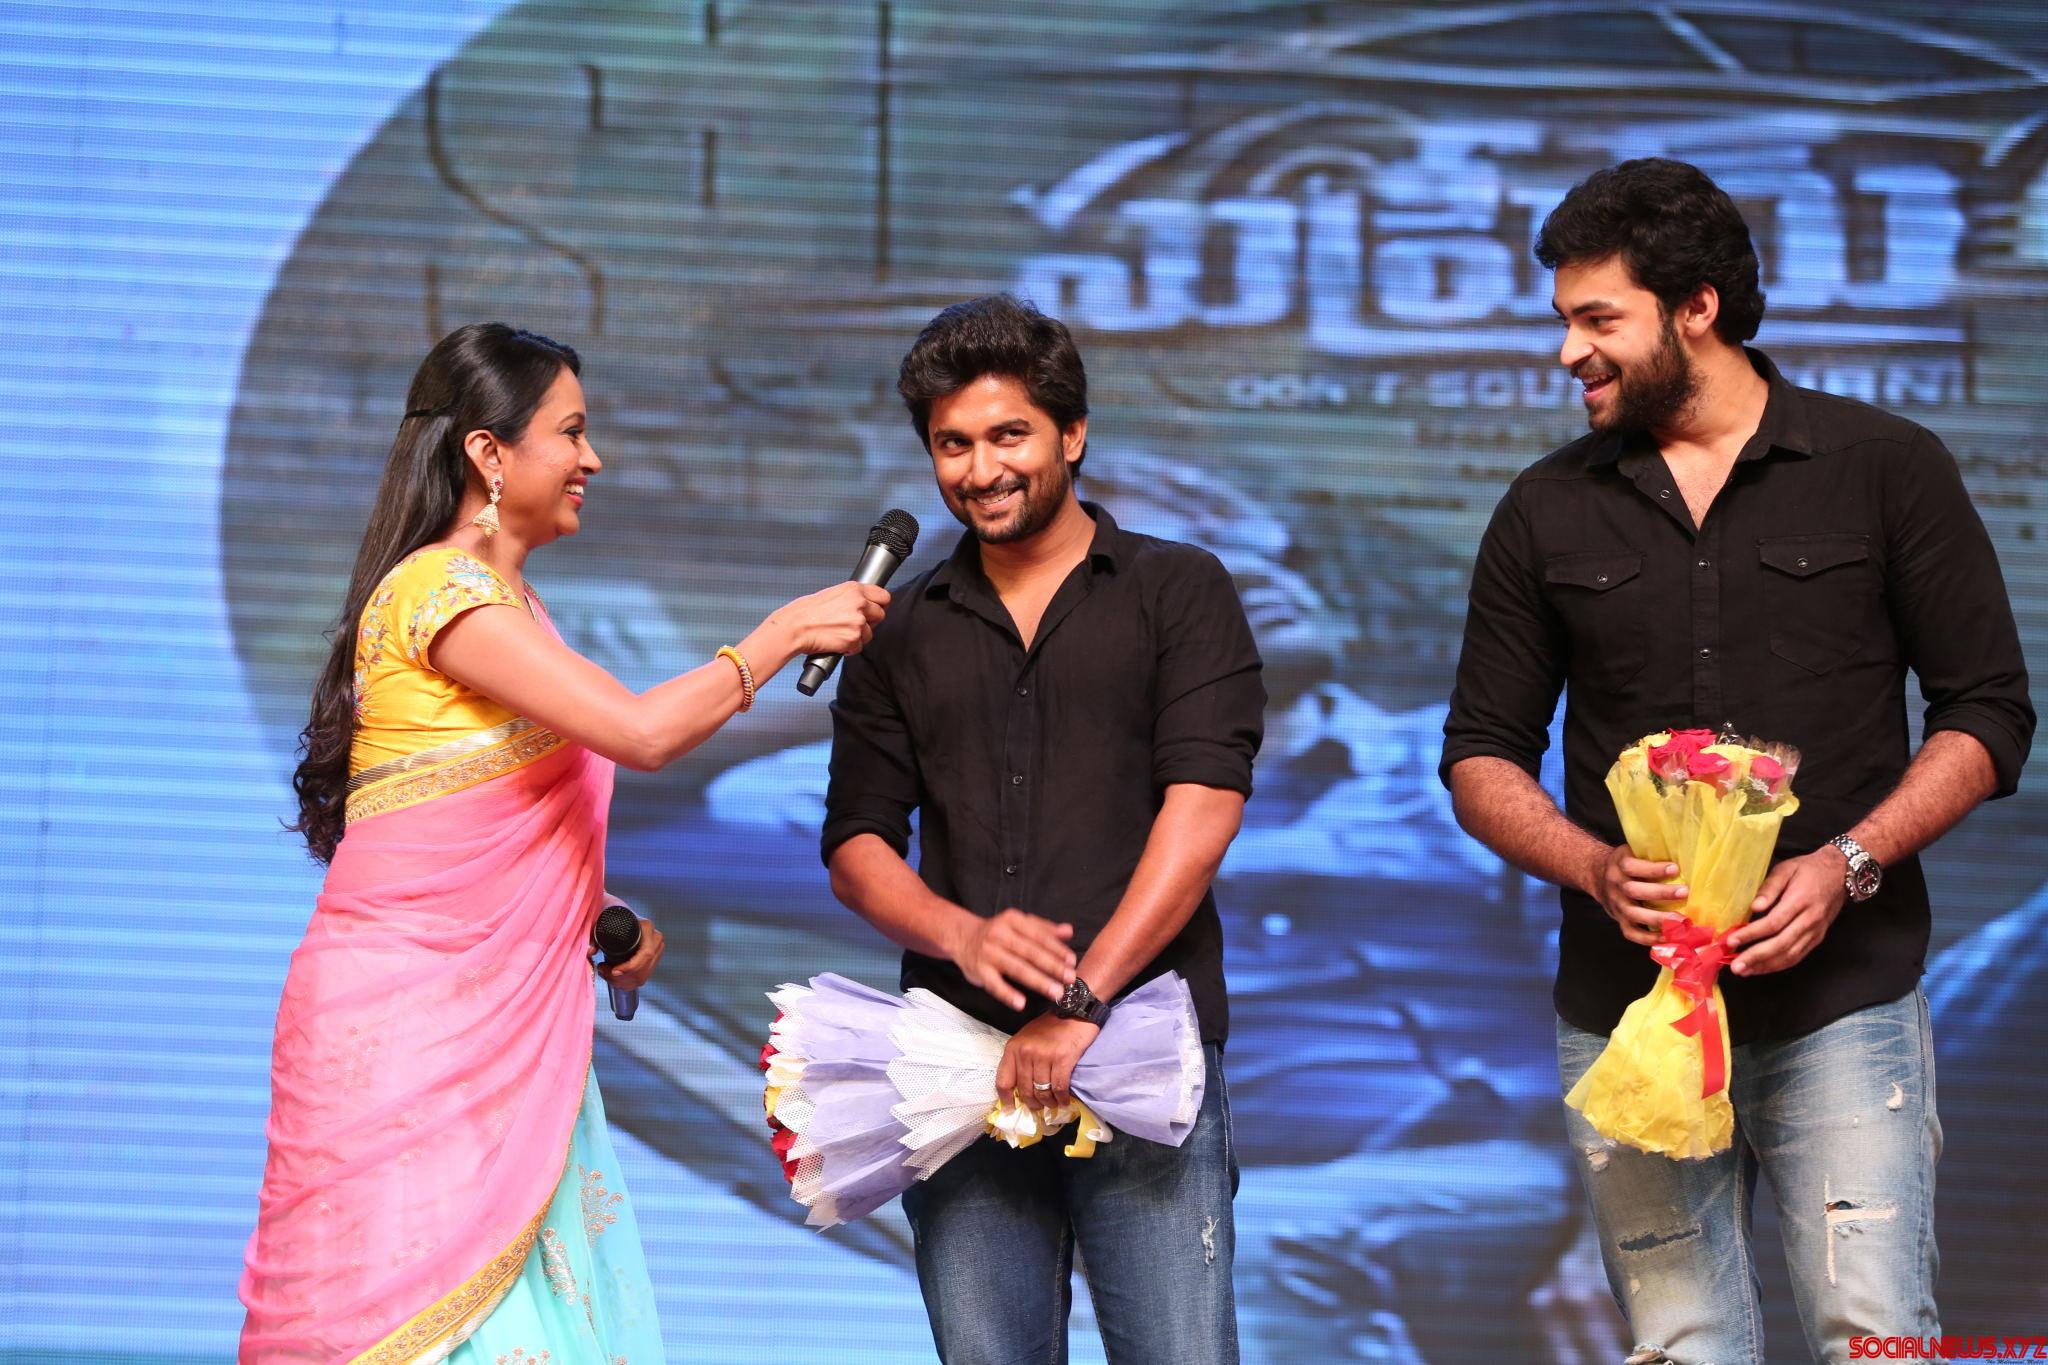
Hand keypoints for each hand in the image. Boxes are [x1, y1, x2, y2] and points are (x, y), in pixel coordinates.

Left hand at [588, 915, 664, 992]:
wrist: (615, 912)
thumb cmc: (609, 914)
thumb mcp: (600, 921)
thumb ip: (593, 936)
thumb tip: (590, 952)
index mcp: (646, 927)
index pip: (646, 953)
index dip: (630, 967)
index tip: (613, 971)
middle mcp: (655, 939)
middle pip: (643, 970)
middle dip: (621, 978)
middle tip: (603, 972)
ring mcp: (655, 950)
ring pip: (642, 977)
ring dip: (621, 982)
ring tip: (605, 973)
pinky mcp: (651, 960)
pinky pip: (641, 978)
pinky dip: (626, 983)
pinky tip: (613, 977)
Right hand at [765, 581, 889, 658]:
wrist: (795, 627)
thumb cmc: (806, 611)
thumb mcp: (832, 594)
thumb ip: (851, 598)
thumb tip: (863, 604)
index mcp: (854, 589)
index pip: (884, 596)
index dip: (880, 605)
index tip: (875, 610)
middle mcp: (859, 603)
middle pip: (881, 615)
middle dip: (870, 622)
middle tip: (854, 625)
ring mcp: (858, 621)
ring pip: (870, 634)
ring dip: (858, 637)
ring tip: (840, 633)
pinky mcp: (853, 638)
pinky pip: (859, 647)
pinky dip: (849, 648)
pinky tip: (836, 642)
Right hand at [953, 908, 1075, 1010]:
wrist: (961, 936)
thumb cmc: (997, 931)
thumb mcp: (1019, 923)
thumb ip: (1044, 928)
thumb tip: (1068, 931)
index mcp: (1012, 920)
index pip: (1039, 936)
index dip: (1056, 949)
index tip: (1071, 962)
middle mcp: (999, 935)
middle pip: (1030, 952)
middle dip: (1052, 966)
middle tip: (1069, 979)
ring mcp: (988, 953)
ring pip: (1017, 968)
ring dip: (1038, 981)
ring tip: (1055, 992)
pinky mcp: (979, 970)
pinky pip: (994, 984)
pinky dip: (1007, 994)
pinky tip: (1021, 1003)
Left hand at [996, 1013, 1100, 1112]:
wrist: (1075, 1012)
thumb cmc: (1051, 1026)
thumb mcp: (1027, 1039)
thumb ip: (1020, 1060)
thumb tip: (1018, 1088)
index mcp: (1013, 1048)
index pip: (1003, 1081)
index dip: (1006, 1099)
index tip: (1011, 1109)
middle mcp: (1026, 1053)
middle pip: (1025, 1090)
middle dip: (1032, 1104)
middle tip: (1038, 1108)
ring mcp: (1044, 1056)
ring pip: (1042, 1091)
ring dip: (1048, 1102)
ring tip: (1052, 1104)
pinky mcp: (1062, 1059)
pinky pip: (1059, 1087)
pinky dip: (1062, 1098)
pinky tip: (1064, 1101)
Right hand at [1588, 845, 1688, 946]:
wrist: (1598, 876)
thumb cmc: (1626, 864)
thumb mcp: (1631, 853)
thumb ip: (1649, 855)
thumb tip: (1683, 856)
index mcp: (1618, 865)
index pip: (1631, 866)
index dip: (1653, 869)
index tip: (1675, 868)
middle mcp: (1615, 885)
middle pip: (1633, 891)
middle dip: (1660, 893)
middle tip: (1684, 892)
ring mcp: (1616, 905)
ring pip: (1633, 914)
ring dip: (1658, 918)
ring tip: (1681, 920)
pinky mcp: (1619, 920)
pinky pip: (1631, 932)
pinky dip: (1648, 938)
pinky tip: (1667, 936)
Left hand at [1723, 846, 1848, 975]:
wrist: (1840, 874)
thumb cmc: (1808, 870)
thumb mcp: (1786, 869)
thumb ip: (1769, 887)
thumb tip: (1754, 907)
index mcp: (1800, 901)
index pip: (1773, 923)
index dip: (1752, 934)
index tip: (1731, 941)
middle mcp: (1810, 920)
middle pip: (1782, 944)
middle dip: (1756, 957)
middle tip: (1736, 966)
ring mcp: (1816, 932)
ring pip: (1790, 955)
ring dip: (1766, 966)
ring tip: (1744, 971)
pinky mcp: (1817, 938)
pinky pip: (1798, 956)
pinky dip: (1779, 965)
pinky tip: (1762, 968)